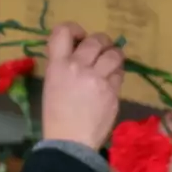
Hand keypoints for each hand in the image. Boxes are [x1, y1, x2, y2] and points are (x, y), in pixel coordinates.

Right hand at [42, 23, 124, 150]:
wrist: (70, 142)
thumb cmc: (56, 117)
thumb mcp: (52, 85)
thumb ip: (64, 66)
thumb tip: (79, 54)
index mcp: (58, 65)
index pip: (63, 31)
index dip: (74, 29)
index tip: (79, 37)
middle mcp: (78, 67)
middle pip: (96, 40)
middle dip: (100, 42)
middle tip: (100, 50)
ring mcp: (98, 79)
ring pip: (114, 54)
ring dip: (114, 55)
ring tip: (111, 62)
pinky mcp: (113, 92)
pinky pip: (119, 74)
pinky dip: (117, 74)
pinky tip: (112, 81)